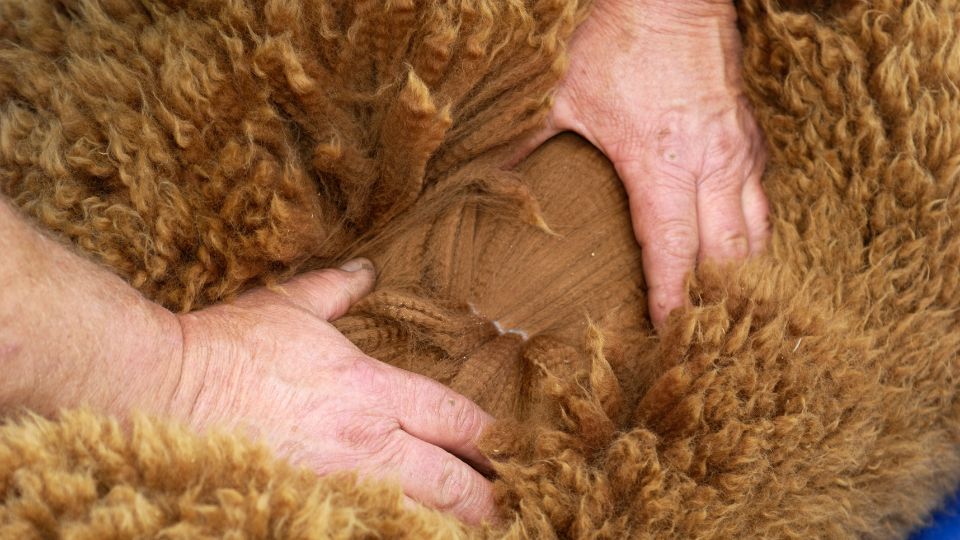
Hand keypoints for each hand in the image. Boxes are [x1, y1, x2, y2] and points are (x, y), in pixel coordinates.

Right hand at [166, 260, 495, 523]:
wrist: (165, 388)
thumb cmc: (229, 346)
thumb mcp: (290, 306)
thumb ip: (339, 290)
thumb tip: (366, 270)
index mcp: (371, 388)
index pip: (453, 416)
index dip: (489, 436)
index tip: (510, 449)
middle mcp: (366, 440)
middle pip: (451, 480)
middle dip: (487, 497)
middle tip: (510, 506)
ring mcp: (338, 481)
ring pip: (418, 514)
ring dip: (449, 521)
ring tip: (473, 528)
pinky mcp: (307, 506)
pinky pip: (367, 529)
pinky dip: (396, 530)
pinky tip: (409, 531)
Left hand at [511, 0, 769, 327]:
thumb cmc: (615, 44)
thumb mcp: (560, 96)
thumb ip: (525, 145)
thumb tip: (482, 182)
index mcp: (664, 165)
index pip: (675, 253)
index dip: (673, 301)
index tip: (669, 337)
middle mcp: (714, 165)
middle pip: (729, 257)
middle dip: (715, 300)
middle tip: (697, 336)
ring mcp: (740, 152)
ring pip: (758, 234)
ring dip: (741, 274)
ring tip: (720, 308)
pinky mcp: (753, 137)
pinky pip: (764, 200)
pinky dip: (751, 234)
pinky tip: (730, 250)